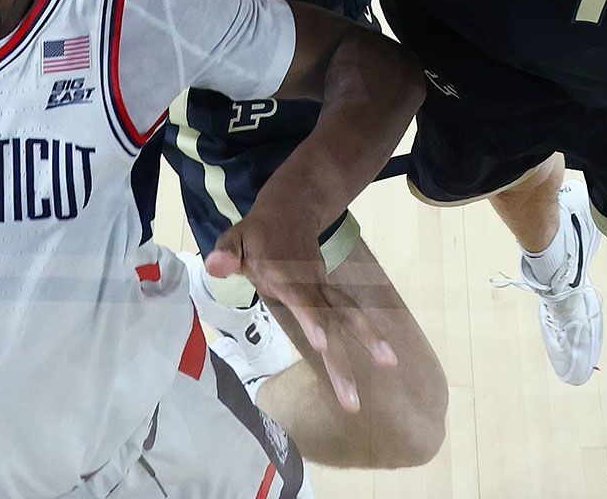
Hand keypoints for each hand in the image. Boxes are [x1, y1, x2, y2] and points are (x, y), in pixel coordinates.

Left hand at [206, 208, 394, 413]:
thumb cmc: (257, 232)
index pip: (299, 299)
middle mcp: (308, 284)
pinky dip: (367, 333)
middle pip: (329, 318)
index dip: (310, 319)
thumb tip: (216, 265)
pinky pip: (347, 314)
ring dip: (368, 340)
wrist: (291, 209)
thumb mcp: (236, 236)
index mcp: (283, 274)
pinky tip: (384, 356)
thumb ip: (227, 252)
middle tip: (352, 398)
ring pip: (346, 315)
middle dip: (341, 359)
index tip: (323, 344)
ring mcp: (322, 288)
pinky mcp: (327, 293)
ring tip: (390, 362)